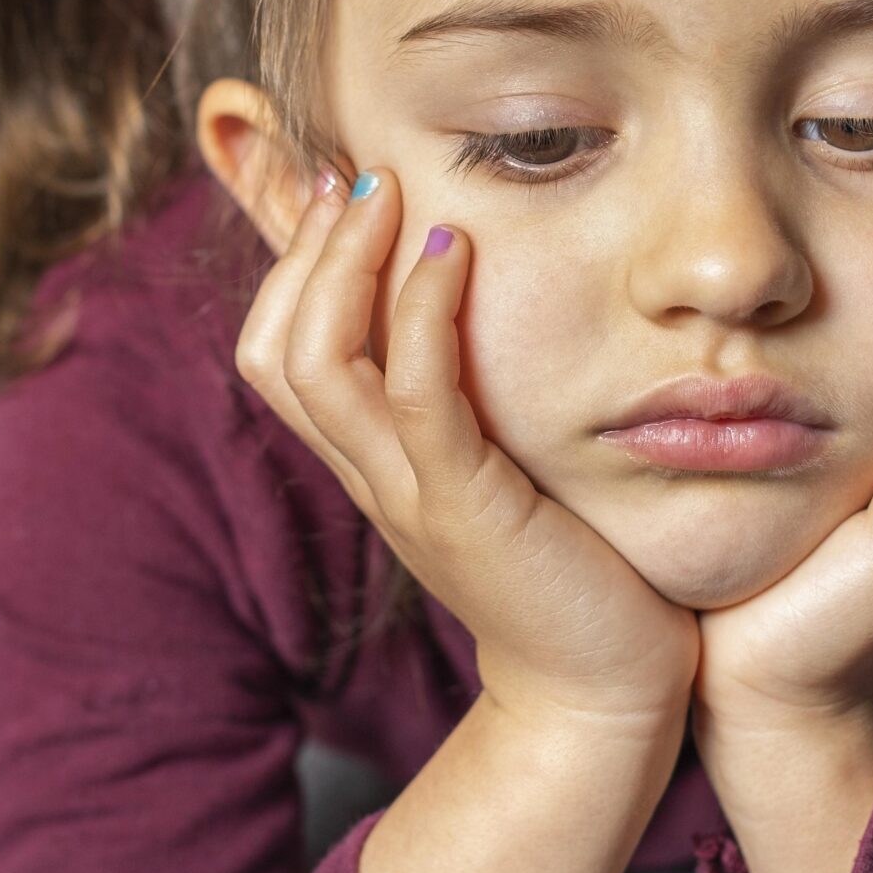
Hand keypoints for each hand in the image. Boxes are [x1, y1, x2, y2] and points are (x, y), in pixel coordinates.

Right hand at [233, 164, 700, 732]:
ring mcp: (407, 495)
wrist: (600, 697)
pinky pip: (415, 400)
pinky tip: (453, 255)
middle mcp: (371, 476)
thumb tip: (486, 317)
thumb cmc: (573, 573)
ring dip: (344, 264)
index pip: (277, 351)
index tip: (337, 187)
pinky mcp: (465, 509)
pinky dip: (418, 317)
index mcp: (371, 464)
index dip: (289, 264)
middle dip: (304, 248)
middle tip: (353, 175)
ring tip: (386, 194)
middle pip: (272, 348)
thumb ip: (477, 402)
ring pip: (315, 364)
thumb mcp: (504, 470)